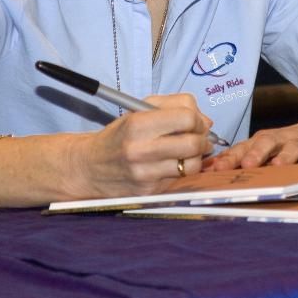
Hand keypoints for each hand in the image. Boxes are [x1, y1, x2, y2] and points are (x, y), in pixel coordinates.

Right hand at [69, 93, 213, 197]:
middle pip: (192, 143)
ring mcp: (145, 174)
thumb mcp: (141, 109)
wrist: (90, 167)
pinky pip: (180, 179)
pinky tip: (175, 164)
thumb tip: (206, 121)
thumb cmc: (120, 135)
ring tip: (189, 152)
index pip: (186, 118)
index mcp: (138, 124)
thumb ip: (176, 105)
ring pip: (191, 165)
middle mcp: (140, 150)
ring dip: (197, 157)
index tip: (194, 121)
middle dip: (202, 139)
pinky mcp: (149, 191)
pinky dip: (184, 170)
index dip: (196, 119)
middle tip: (199, 137)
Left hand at [206, 108, 297, 170]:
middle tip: (247, 165)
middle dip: (256, 154)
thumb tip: (207, 170)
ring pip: (295, 147)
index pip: (244, 148)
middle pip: (267, 142)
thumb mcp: (270, 148)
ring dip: (286, 156)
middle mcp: (284, 139)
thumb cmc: (295, 143)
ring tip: (279, 167)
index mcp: (266, 142)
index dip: (230, 158)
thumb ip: (243, 158)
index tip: (215, 170)